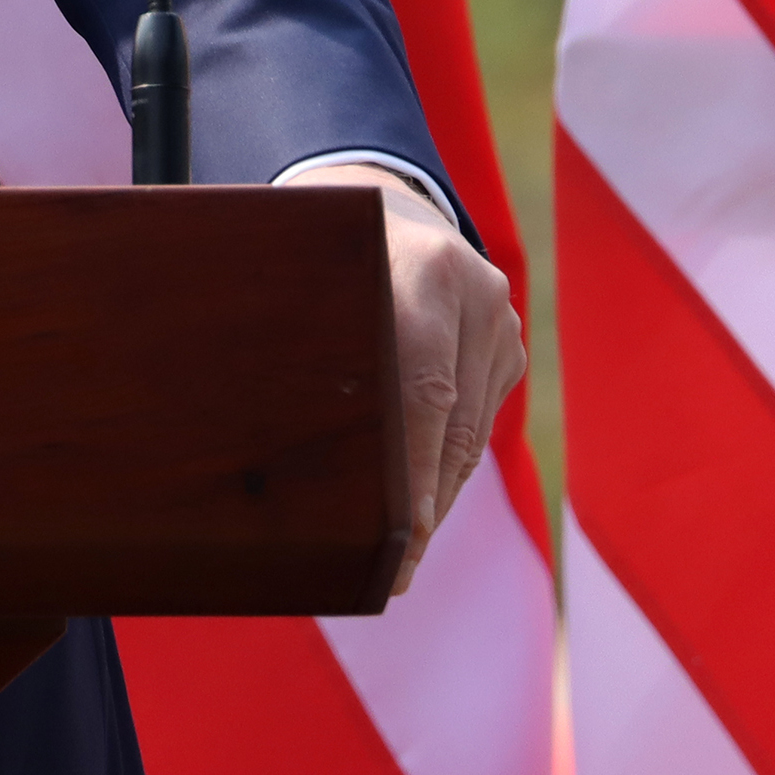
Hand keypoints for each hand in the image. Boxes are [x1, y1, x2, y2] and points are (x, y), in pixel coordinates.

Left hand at [300, 164, 527, 594]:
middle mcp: (476, 293)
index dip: (413, 479)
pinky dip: (449, 462)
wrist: (383, 202)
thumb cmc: (320, 259)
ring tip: (403, 553)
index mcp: (422, 269)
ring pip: (472, 433)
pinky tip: (420, 501)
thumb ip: (299, 352)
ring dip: (437, 493)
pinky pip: (479, 420)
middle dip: (425, 506)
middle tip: (393, 572)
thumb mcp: (307, 288)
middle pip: (455, 426)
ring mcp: (501, 319)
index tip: (400, 544)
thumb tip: (265, 459)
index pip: (425, 395)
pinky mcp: (509, 345)